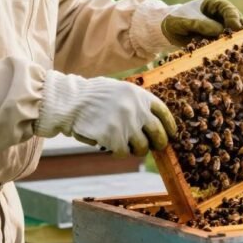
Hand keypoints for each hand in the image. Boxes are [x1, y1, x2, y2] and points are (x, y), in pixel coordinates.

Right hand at [34, 72, 176, 156]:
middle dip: (158, 143)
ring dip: (136, 149)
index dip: (169, 126)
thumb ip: (136, 103)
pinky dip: (118, 153)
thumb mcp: (120, 90)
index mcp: (140, 95)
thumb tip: (152, 123)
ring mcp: (126, 125)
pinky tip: (110, 147)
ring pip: (142, 147)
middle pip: (158, 133)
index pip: (163, 113)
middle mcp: (137, 109)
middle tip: (153, 146)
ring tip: (125, 145)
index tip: (171, 134)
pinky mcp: (114, 138)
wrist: (71, 101)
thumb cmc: (93, 96)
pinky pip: (123, 152)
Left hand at [161, 0, 242, 46]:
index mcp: (214, 6)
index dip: (234, 18)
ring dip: (233, 43)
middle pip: (236, 22)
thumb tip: (219, 30)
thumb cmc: (176, 19)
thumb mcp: (185, 21)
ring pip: (232, 36)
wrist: (167, 31)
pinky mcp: (215, 43)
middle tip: (240, 40)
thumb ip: (200, 24)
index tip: (237, 28)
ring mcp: (219, 31)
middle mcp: (220, 17)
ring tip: (234, 50)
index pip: (228, 9)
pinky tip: (226, 56)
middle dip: (238, 32)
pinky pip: (223, 46)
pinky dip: (225, 51)